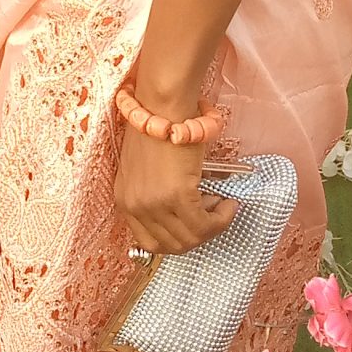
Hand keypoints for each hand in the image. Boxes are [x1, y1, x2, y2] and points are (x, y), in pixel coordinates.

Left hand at [110, 125, 234, 255]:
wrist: (163, 105)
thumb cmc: (158, 129)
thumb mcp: (147, 170)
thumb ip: (157, 195)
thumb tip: (189, 213)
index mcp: (124, 201)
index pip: (150, 243)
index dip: (177, 239)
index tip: (194, 225)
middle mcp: (135, 206)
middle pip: (173, 246)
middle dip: (198, 235)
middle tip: (212, 214)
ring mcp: (155, 203)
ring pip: (192, 239)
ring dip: (212, 226)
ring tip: (221, 205)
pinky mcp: (177, 195)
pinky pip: (205, 224)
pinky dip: (222, 218)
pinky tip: (227, 203)